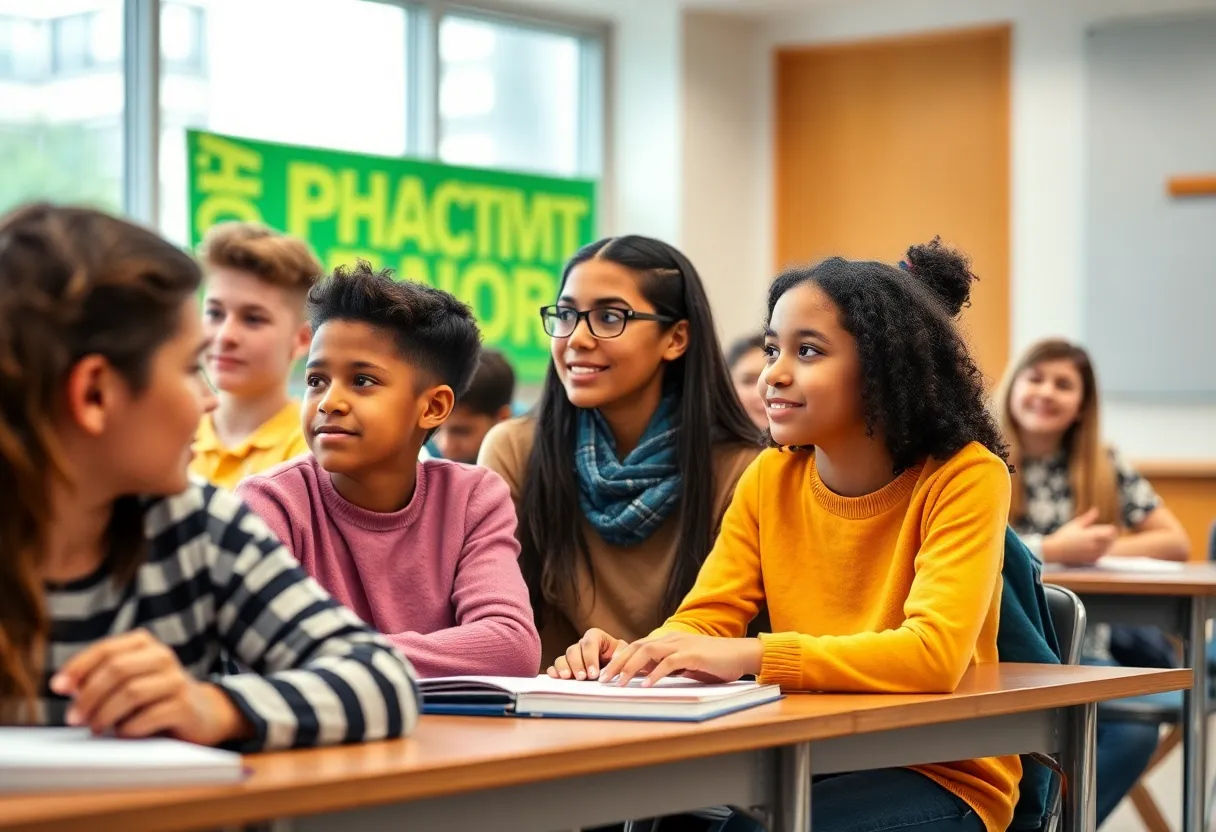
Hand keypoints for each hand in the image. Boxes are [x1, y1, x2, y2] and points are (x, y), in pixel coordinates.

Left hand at [50, 629, 251, 745]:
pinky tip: (124, 732)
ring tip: (96, 728)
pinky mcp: (184, 706)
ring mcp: (177, 680)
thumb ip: (100, 679)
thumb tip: (68, 687)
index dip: (78, 667)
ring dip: (105, 714)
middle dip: (89, 696)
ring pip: (131, 692)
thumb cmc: (154, 698)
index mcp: (145, 645)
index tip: (58, 688)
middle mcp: (163, 656)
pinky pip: (147, 717)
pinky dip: (128, 728)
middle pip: (117, 670)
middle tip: (73, 718)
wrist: (202, 714)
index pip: (105, 649)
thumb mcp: (128, 681)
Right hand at [547, 628, 626, 680]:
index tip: (594, 673)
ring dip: (564, 668)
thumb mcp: (624, 655)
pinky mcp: (566, 667)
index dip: (590, 657)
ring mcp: (573, 656)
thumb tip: (614, 667)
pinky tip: (555, 676)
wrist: (617, 666)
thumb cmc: (621, 658)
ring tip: (567, 678)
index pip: (589, 642)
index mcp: (596, 637)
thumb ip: (620, 658)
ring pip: (563, 658)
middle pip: (573, 650)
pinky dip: (554, 671)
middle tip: (582, 677)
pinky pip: (556, 666)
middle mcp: (582, 645)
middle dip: (577, 664)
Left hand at [598, 633, 762, 687]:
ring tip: (618, 683)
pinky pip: (669, 663)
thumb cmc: (715, 662)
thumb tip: (646, 677)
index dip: (619, 659)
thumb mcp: (686, 665)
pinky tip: (646, 685)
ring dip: (630, 668)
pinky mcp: (693, 654)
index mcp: (668, 641)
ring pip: (648, 652)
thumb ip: (667, 667)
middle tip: (603, 679)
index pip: (637, 647)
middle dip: (617, 663)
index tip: (605, 673)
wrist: (741, 654)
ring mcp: (682, 645)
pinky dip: (655, 674)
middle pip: (636, 647)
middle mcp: (671, 639)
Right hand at [1042, 508, 1117, 565]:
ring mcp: (1093, 554)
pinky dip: (1102, 551)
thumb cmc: (1064, 536)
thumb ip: (1088, 518)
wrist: (1056, 551)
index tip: (1108, 526)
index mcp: (1092, 535)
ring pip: (1108, 548)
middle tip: (1107, 533)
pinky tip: (1096, 548)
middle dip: (1111, 536)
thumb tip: (1096, 510)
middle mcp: (1095, 545)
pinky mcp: (1091, 560)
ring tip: (1101, 540)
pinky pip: (1102, 555)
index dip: (1111, 528)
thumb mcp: (1075, 524)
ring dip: (1107, 544)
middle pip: (1111, 540)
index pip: (1111, 531)